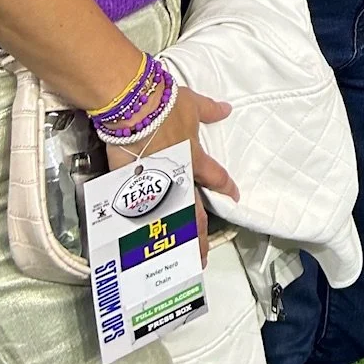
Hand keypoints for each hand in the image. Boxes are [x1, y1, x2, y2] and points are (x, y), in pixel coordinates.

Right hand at [106, 82, 236, 262]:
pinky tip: (134, 245)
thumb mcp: (192, 103)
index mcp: (193, 156)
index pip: (215, 177)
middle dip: (199, 234)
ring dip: (170, 241)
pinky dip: (135, 228)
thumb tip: (226, 109)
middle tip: (202, 255)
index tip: (234, 195)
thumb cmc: (164, 103)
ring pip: (166, 219)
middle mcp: (177, 176)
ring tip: (173, 260)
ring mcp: (153, 184)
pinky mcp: (129, 185)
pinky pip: (134, 211)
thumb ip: (208, 110)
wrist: (135, 106)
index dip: (225, 187)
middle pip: (192, 211)